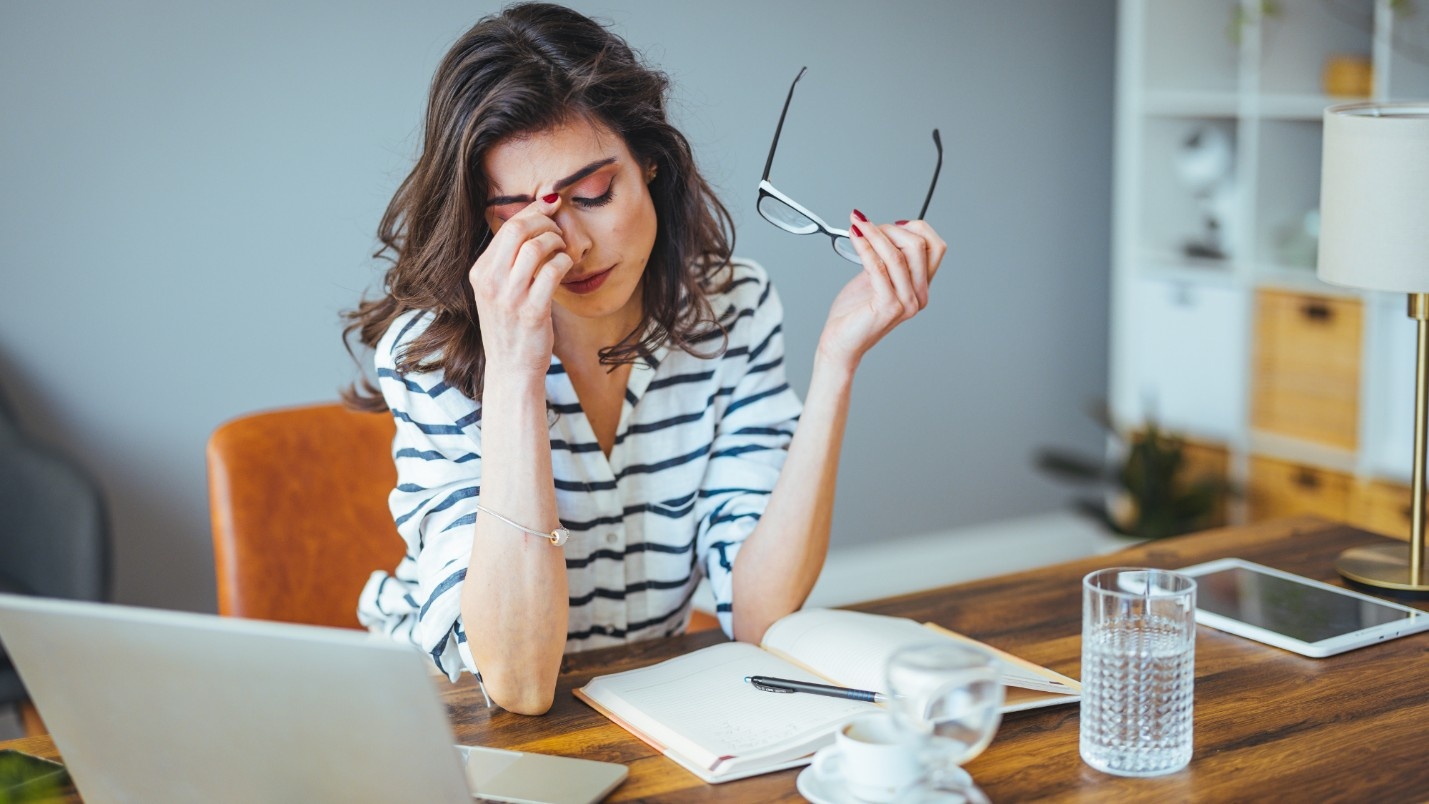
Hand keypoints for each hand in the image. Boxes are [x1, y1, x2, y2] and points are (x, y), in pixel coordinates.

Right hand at [469, 195, 574, 378]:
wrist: (511, 369)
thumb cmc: (510, 327)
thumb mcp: (497, 291)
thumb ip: (508, 261)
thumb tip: (532, 221)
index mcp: (480, 273)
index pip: (506, 227)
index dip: (532, 211)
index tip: (550, 207)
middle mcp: (490, 282)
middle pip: (519, 230)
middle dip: (545, 221)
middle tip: (558, 229)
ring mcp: (510, 297)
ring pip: (536, 247)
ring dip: (557, 242)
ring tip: (563, 249)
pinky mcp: (532, 311)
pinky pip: (552, 272)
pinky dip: (564, 263)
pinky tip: (566, 267)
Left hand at [816, 211, 946, 368]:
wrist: (840, 343)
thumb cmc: (854, 313)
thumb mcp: (875, 278)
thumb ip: (886, 258)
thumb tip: (887, 228)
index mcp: (920, 287)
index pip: (935, 247)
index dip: (915, 228)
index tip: (889, 223)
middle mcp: (918, 296)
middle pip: (919, 246)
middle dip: (891, 229)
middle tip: (866, 225)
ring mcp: (906, 303)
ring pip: (897, 255)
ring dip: (874, 234)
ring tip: (857, 225)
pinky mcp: (888, 306)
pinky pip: (879, 268)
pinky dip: (865, 248)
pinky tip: (855, 238)